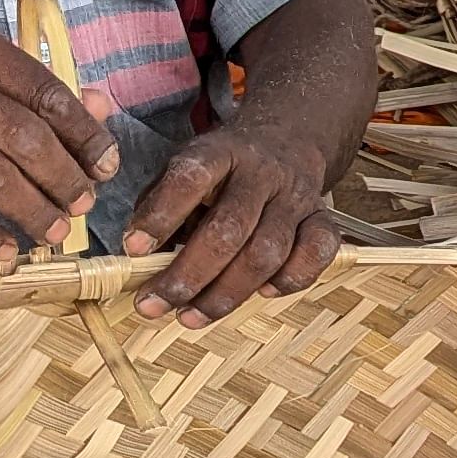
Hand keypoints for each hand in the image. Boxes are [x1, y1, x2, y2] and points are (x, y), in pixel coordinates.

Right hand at [0, 19, 116, 265]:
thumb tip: (101, 105)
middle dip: (64, 180)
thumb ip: (26, 80)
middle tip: (83, 205)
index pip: (46, 92)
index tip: (106, 165)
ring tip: (52, 232)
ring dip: (30, 211)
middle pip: (24, 139)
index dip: (86, 134)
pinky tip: (0, 251)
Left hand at [125, 124, 346, 325]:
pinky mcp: (323, 218)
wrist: (288, 140)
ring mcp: (296, 197)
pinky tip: (262, 293)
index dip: (161, 215)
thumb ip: (160, 205)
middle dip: (188, 276)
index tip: (133, 250)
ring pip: (267, 252)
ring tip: (191, 317)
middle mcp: (262, 173)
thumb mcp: (185, 168)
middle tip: (155, 304)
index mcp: (220, 152)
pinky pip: (315, 255)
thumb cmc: (224, 169)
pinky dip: (289, 281)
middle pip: (229, 229)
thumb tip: (140, 258)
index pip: (191, 178)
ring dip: (226, 294)